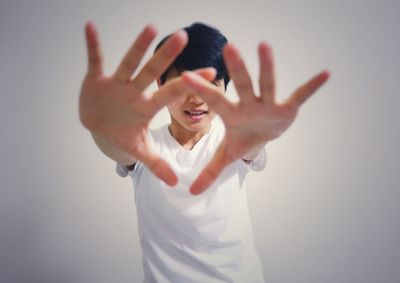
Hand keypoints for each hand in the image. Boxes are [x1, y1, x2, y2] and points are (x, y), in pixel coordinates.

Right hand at [79, 22, 214, 185]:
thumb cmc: (122, 134)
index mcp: (147, 106)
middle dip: (166, 58)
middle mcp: (135, 91)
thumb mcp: (139, 150)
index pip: (172, 93)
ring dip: (138, 47)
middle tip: (184, 37)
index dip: (190, 85)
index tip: (212, 72)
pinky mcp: (97, 80)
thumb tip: (176, 184)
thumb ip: (157, 163)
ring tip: (151, 28)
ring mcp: (117, 84)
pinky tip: (90, 28)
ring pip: (129, 63)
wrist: (99, 128)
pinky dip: (93, 46)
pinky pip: (95, 60)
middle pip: (153, 73)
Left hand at [182, 42, 329, 193]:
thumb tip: (190, 193)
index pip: (214, 101)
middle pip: (242, 86)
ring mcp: (269, 104)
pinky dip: (311, 87)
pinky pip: (300, 96)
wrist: (261, 135)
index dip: (201, 90)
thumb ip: (209, 172)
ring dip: (268, 67)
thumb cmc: (241, 139)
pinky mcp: (287, 108)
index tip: (185, 75)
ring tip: (265, 45)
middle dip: (237, 70)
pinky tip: (325, 74)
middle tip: (229, 48)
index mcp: (232, 114)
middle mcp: (249, 105)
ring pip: (267, 84)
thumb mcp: (226, 155)